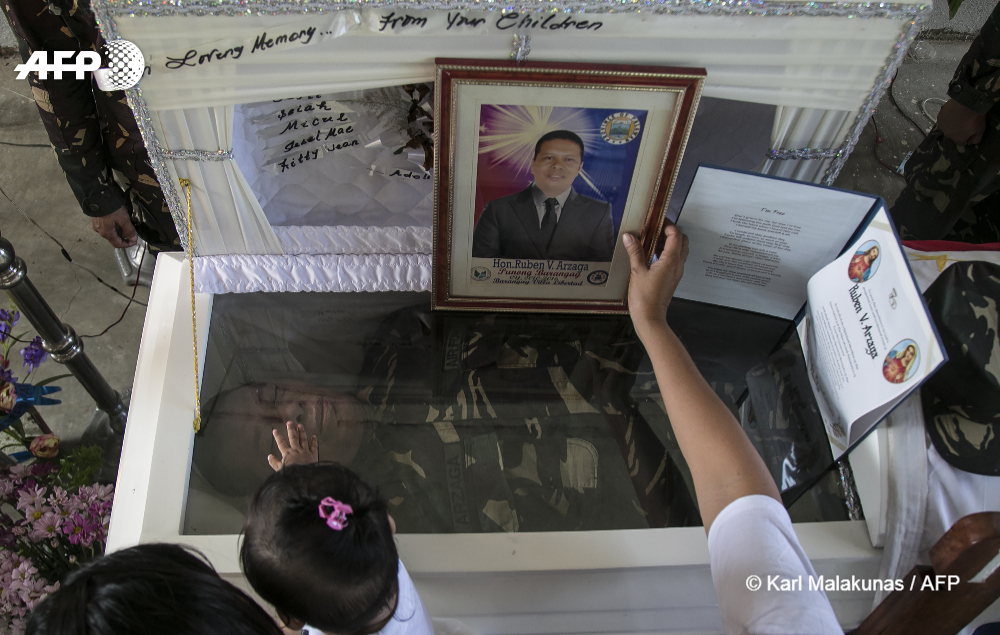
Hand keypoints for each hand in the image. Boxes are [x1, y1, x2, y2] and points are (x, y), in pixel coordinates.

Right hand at [91, 206, 137, 247]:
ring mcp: (98, 224)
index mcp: (106, 233)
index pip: (118, 244)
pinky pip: (109, 224)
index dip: (127, 244)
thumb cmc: (111, 208)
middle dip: (126, 233)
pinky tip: (123, 216)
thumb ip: (129, 230)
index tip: (135, 241)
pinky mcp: (97, 218)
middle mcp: (101, 231)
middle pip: (115, 237)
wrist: (98, 195)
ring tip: (130, 220)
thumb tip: (133, 239)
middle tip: (134, 227)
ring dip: (122, 227)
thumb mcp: (123, 219)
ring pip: (113, 230)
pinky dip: (117, 223)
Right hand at [267, 421, 317, 470]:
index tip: (275, 430)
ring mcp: (305, 451)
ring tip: (300, 425)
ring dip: (301, 432)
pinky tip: (314, 436)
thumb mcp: (279, 469)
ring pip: (303, 439)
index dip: (278, 436)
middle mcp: (296, 450)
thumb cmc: (290, 474)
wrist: (303, 477)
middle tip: (289, 422)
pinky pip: (314, 446)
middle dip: (291, 430)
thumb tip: (269, 456)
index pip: (281, 443)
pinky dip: (314, 441)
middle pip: (293, 438)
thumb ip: (274, 462)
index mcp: (287, 454)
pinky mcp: (313, 455)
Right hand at [623, 222, 688, 337]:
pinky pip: (674, 260)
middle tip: (655, 229)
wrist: (650, 318)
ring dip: (669, 242)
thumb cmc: (644, 297)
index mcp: (671, 261)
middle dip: (670, 232)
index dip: (668, 225)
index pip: (676, 235)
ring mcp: (676, 273)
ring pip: (679, 251)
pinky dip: (666, 253)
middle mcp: (677, 265)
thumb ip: (635, 252)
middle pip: (682, 241)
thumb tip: (629, 236)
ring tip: (651, 240)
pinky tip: (651, 254)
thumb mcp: (637, 272)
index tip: (657, 220)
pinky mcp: (672, 279)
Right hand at [936, 99, 985, 145]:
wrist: (966, 103)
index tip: (970, 131)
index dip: (966, 137)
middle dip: (958, 131)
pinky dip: (947, 118)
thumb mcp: (981, 129)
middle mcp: (948, 135)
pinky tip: (952, 112)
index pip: (962, 143)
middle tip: (964, 122)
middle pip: (953, 135)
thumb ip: (976, 139)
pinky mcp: (939, 117)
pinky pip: (943, 120)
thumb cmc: (974, 117)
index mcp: (958, 139)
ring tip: (957, 117)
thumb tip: (971, 143)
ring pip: (947, 128)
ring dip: (951, 124)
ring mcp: (942, 126)